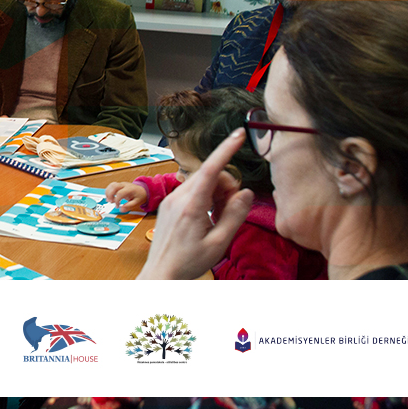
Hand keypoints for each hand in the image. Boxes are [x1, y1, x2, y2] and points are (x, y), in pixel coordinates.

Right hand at [105, 182, 146, 212]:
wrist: (142, 190)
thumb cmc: (140, 196)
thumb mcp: (137, 202)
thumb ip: (129, 206)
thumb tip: (121, 209)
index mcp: (130, 189)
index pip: (120, 193)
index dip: (117, 200)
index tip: (117, 206)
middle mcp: (125, 185)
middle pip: (114, 186)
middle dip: (110, 194)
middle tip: (110, 202)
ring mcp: (121, 184)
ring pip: (112, 185)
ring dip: (108, 192)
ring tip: (109, 200)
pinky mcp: (119, 185)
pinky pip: (111, 186)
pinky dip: (108, 191)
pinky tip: (109, 197)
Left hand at [136, 129, 254, 279]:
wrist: (161, 274)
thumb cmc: (188, 263)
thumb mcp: (219, 243)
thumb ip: (234, 216)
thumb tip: (246, 193)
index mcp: (191, 206)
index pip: (211, 169)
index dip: (226, 149)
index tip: (238, 134)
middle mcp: (177, 198)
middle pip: (209, 175)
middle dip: (226, 186)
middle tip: (229, 211)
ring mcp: (170, 200)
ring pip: (201, 182)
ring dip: (216, 193)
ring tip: (218, 219)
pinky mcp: (168, 204)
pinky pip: (192, 190)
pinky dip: (205, 198)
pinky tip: (208, 218)